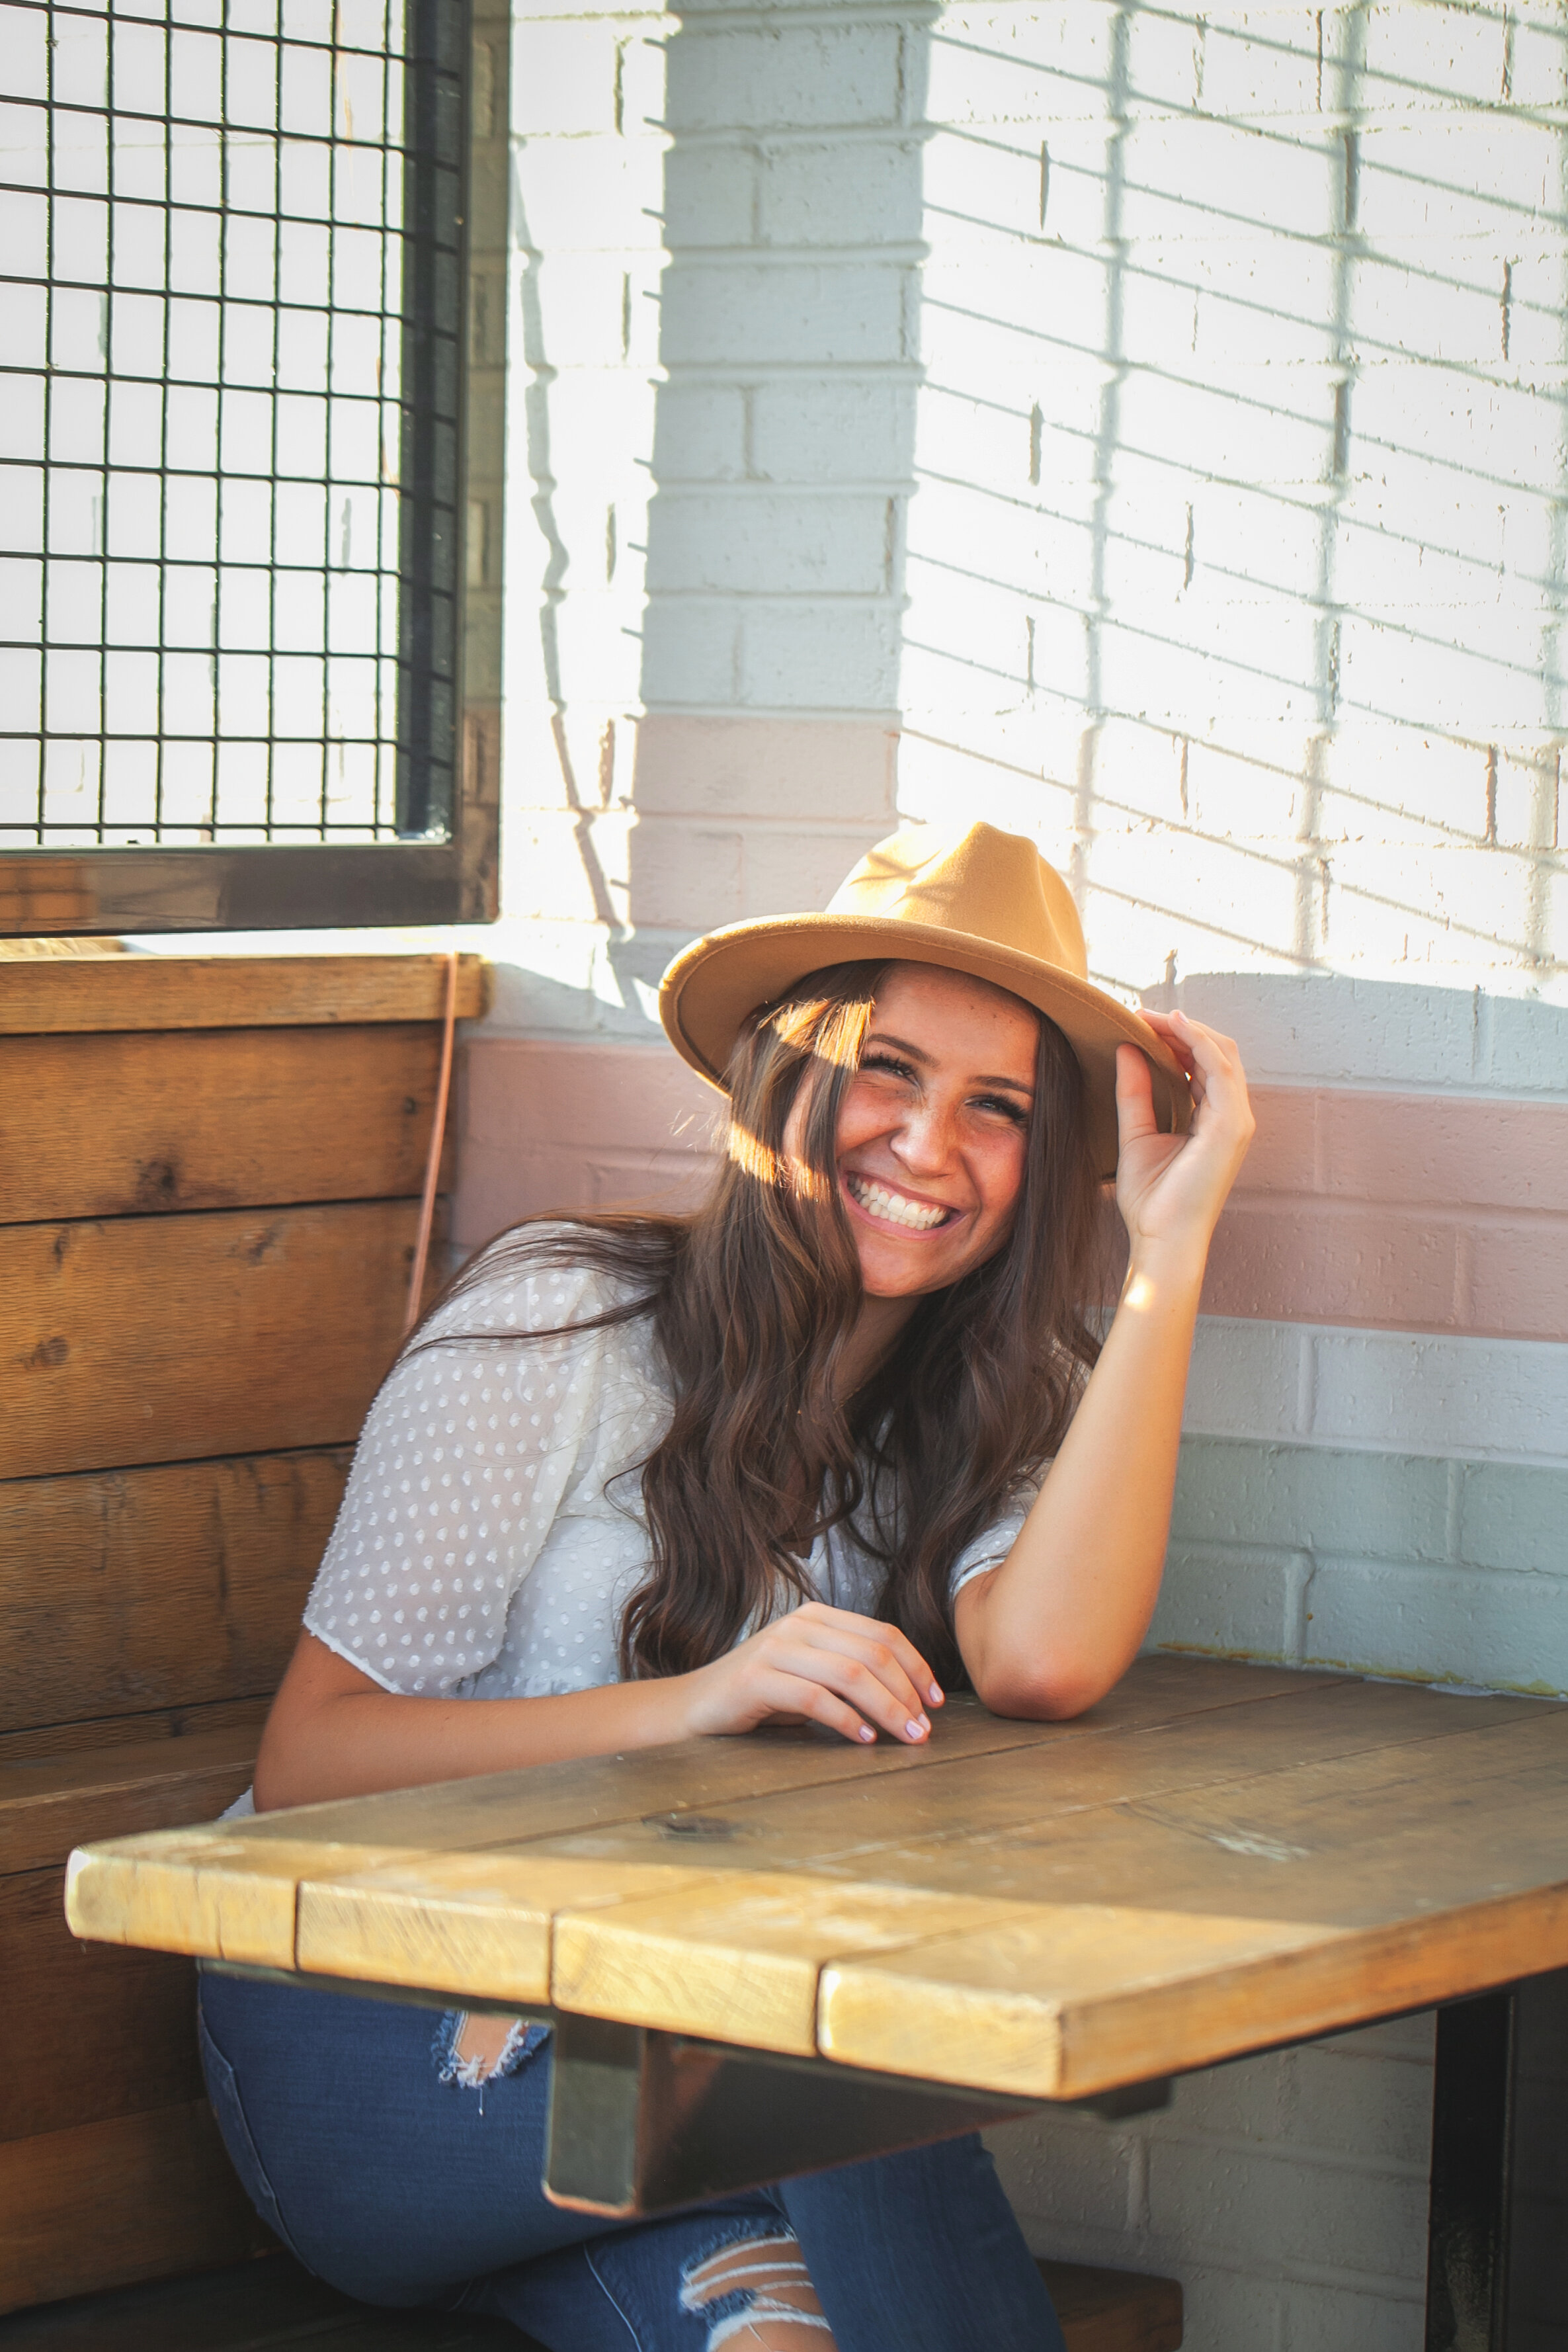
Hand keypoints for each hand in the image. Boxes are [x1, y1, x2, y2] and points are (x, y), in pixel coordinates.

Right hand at [681, 1601, 943, 1746]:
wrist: (693, 1707)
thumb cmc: (760, 1696)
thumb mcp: (809, 1673)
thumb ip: (848, 1672)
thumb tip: (910, 1699)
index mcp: (817, 1617)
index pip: (882, 1634)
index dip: (917, 1667)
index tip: (936, 1702)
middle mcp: (799, 1625)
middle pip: (873, 1653)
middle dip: (907, 1693)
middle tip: (925, 1730)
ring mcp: (776, 1649)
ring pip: (850, 1674)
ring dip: (887, 1709)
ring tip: (906, 1737)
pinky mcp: (757, 1679)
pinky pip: (815, 1698)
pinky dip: (847, 1720)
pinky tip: (864, 1739)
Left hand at [1114, 1011, 1254, 1273]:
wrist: (1162, 1238)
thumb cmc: (1152, 1200)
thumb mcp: (1136, 1134)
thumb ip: (1135, 1092)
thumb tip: (1126, 1049)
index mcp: (1212, 1119)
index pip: (1203, 1065)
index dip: (1175, 1039)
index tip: (1140, 1022)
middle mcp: (1230, 1116)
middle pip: (1216, 1053)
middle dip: (1181, 1028)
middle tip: (1141, 1013)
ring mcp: (1236, 1120)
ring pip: (1222, 1053)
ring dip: (1186, 1028)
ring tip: (1149, 1015)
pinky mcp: (1232, 1125)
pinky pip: (1220, 1069)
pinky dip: (1198, 1041)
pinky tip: (1172, 1025)